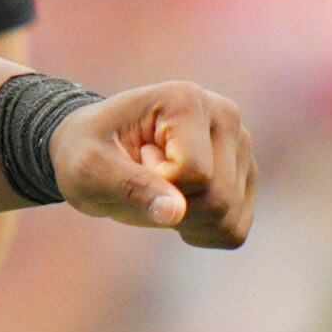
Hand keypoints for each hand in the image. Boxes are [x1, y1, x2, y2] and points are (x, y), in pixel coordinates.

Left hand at [52, 83, 253, 247]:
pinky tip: (177, 204)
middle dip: (173, 205)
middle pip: (218, 198)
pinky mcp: (246, 177)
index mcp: (186, 99)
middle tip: (144, 174)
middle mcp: (225, 116)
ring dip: (185, 220)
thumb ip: (130, 186)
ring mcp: (242, 147)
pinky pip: (233, 231)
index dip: (156, 182)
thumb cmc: (85, 152)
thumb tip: (176, 211)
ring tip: (159, 186)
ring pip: (228, 218)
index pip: (194, 173)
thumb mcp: (88, 168)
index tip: (135, 156)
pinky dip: (201, 231)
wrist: (95, 152)